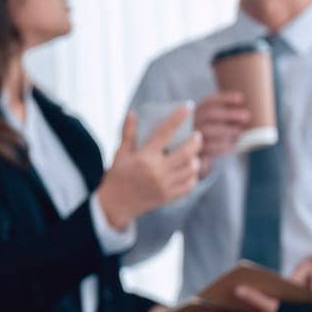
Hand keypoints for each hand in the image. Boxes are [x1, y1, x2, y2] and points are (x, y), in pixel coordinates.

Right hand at [95, 108, 202, 228]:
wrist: (115, 205)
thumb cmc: (117, 176)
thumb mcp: (120, 154)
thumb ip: (128, 133)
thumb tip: (133, 113)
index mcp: (145, 157)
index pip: (165, 132)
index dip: (178, 118)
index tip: (187, 107)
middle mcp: (157, 170)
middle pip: (187, 152)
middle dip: (196, 141)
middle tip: (197, 136)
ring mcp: (164, 185)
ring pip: (191, 169)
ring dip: (196, 159)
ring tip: (193, 155)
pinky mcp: (168, 196)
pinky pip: (189, 185)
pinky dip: (193, 176)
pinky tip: (190, 171)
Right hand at [192, 90, 250, 176]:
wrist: (179, 159)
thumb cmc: (200, 139)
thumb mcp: (206, 125)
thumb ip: (218, 118)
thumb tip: (244, 113)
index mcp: (192, 113)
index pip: (208, 102)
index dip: (225, 98)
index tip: (242, 98)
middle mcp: (189, 123)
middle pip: (210, 114)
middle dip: (229, 114)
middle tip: (247, 116)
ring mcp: (187, 137)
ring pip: (208, 131)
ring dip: (227, 130)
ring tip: (240, 132)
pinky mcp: (190, 152)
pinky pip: (208, 148)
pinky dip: (222, 147)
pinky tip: (232, 146)